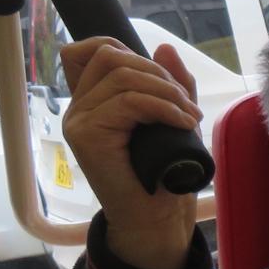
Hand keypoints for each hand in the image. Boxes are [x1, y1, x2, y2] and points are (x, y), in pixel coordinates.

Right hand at [59, 37, 203, 268]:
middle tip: (186, 104)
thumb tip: (164, 47)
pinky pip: (128, 102)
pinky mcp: (87, 135)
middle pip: (111, 56)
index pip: (95, 50)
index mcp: (92, 101)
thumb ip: (170, 85)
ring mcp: (78, 121)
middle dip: (158, 73)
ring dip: (167, 91)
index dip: (129, 50)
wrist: (155, 221)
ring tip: (190, 117)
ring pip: (123, 77)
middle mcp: (78, 108)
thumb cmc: (162, 177)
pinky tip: (183, 123)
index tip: (165, 78)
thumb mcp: (172, 120)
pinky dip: (163, 107)